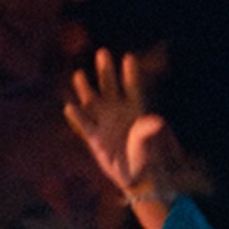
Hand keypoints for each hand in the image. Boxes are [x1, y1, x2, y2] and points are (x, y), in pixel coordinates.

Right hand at [62, 47, 188, 198]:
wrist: (135, 176)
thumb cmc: (145, 157)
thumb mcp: (148, 142)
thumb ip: (148, 129)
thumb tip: (157, 120)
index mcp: (134, 108)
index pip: (132, 86)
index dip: (130, 73)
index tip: (129, 57)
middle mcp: (117, 111)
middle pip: (109, 86)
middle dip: (105, 70)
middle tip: (102, 52)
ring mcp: (104, 122)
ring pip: (92, 100)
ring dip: (85, 88)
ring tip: (78, 74)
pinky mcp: (94, 137)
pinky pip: (84, 123)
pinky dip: (77, 116)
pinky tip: (70, 107)